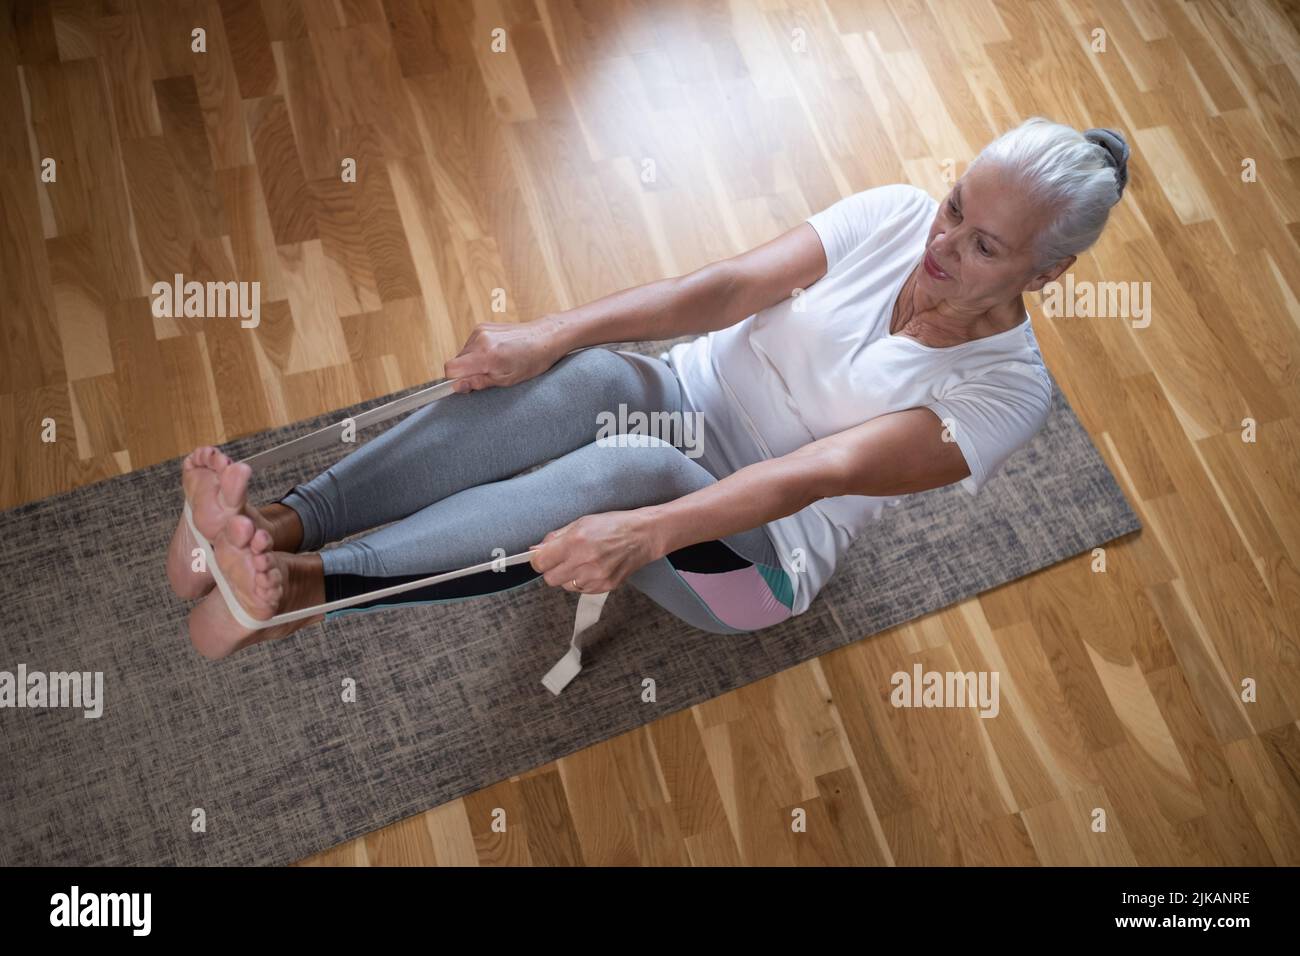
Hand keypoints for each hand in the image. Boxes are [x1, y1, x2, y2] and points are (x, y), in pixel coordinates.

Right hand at [443, 317, 566, 392]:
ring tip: (494, 364)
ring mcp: (480, 330)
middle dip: (466, 372)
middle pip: (456, 361)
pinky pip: (470, 345)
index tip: (466, 386)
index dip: (455, 380)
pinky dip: (478, 353)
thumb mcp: (507, 380)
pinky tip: (495, 354)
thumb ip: (479, 382)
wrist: (545, 337)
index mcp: (486, 355)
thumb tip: (457, 386)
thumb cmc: (531, 361)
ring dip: (472, 362)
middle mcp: (479, 339)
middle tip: (487, 376)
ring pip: (463, 353)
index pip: (451, 368)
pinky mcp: (482, 326)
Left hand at [529, 510, 663, 593]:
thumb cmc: (613, 525)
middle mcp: (583, 562)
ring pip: (565, 586)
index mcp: (575, 542)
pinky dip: (583, 581)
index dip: (539, 560)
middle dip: (552, 569)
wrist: (643, 536)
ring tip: (583, 562)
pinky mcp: (604, 586)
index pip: (540, 562)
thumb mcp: (581, 522)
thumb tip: (535, 549)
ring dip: (568, 576)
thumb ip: (556, 537)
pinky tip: (593, 568)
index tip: (543, 557)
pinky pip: (581, 590)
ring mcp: (595, 577)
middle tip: (562, 559)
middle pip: (550, 579)